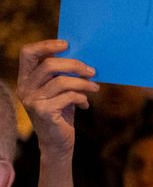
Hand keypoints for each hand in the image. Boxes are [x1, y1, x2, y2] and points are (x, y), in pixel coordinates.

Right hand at [17, 40, 98, 158]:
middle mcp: (25, 88)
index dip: (46, 45)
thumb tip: (83, 57)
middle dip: (75, 65)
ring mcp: (32, 100)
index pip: (28, 53)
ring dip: (84, 83)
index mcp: (26, 78)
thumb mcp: (60, 90)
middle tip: (92, 71)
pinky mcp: (43, 112)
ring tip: (95, 88)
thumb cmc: (62, 111)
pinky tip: (85, 104)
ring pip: (62, 82)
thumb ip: (63, 74)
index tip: (67, 44)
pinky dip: (82, 98)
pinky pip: (68, 97)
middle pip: (49, 65)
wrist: (57, 142)